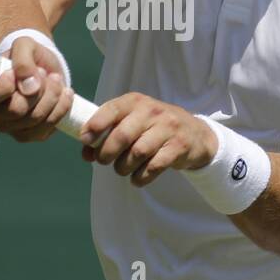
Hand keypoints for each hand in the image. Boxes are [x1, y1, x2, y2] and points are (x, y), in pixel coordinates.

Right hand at [0, 36, 74, 141]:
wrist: (43, 67)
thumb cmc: (27, 56)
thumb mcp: (24, 45)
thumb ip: (23, 60)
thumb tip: (30, 87)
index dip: (5, 87)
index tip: (14, 72)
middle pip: (17, 110)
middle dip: (38, 88)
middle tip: (43, 72)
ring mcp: (11, 127)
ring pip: (36, 119)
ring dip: (52, 96)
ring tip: (55, 79)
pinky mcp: (31, 134)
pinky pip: (48, 128)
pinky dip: (61, 108)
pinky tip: (64, 93)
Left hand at [79, 93, 217, 186]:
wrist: (195, 133)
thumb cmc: (154, 128)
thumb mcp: (132, 122)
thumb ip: (108, 134)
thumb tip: (86, 153)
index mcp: (135, 101)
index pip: (111, 110)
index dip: (95, 126)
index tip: (85, 140)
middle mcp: (152, 111)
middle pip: (122, 135)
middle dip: (106, 153)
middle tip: (103, 161)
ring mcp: (167, 128)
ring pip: (137, 153)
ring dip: (123, 167)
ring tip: (122, 169)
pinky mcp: (179, 146)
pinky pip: (153, 167)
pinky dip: (141, 177)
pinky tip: (137, 178)